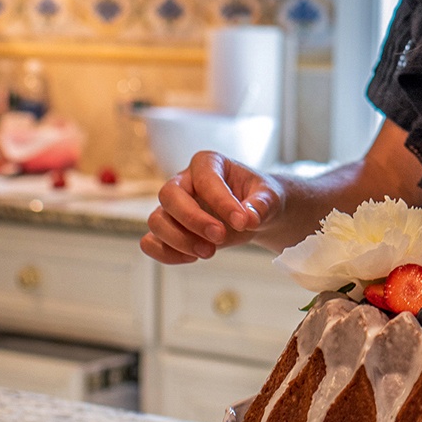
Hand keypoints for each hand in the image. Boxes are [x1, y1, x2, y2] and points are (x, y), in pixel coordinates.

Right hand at [141, 150, 285, 264]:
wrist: (253, 215)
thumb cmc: (258, 199)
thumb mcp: (269, 197)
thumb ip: (261, 205)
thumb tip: (249, 218)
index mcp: (208, 163)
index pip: (205, 179)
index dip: (221, 201)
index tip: (243, 222)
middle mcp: (184, 182)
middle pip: (169, 196)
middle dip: (193, 220)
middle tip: (220, 237)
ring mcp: (172, 207)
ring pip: (156, 221)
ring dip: (180, 240)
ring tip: (210, 252)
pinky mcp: (168, 230)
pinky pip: (151, 243)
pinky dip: (167, 254)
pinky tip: (193, 258)